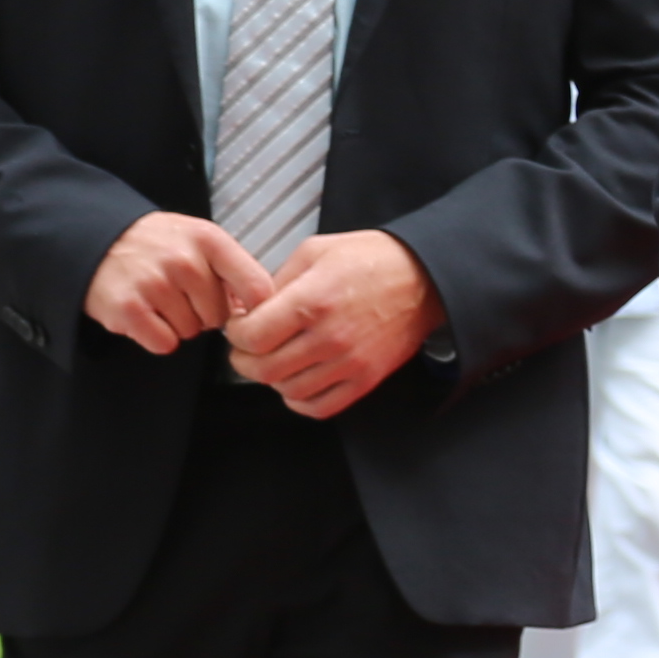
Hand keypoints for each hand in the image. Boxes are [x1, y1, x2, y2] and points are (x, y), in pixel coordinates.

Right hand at [86, 209, 275, 354]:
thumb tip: (259, 309)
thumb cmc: (159, 245)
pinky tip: (146, 314)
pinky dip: (156, 336)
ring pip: (191, 332)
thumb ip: (234, 269)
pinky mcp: (129, 309)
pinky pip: (165, 344)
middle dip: (204, 313)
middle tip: (181, 294)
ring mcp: (155, 284)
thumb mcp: (201, 240)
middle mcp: (184, 260)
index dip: (255, 310)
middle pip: (219, 317)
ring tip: (159, 299)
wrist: (99, 239)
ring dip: (178, 324)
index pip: (256, 288)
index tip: (242, 312)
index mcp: (209, 240)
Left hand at [225, 227, 438, 415]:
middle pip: (264, 369)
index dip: (234, 333)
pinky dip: (299, 399)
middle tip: (247, 347)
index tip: (238, 326)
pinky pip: (320, 406)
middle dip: (244, 358)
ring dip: (271, 379)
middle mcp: (330, 336)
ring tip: (274, 360)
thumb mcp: (315, 251)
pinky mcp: (366, 379)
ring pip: (288, 390)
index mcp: (312, 300)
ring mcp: (349, 362)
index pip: (251, 336)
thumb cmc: (371, 259)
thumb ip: (276, 280)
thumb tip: (247, 307)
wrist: (423, 278)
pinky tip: (297, 381)